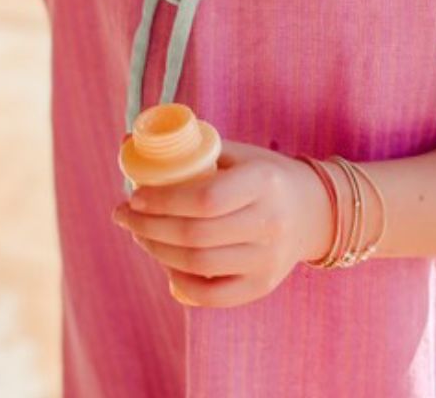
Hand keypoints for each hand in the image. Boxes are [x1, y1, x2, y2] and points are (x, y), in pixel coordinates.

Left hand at [110, 139, 322, 308]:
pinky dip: (179, 281)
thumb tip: (129, 142)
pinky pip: (210, 295)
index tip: (134, 195)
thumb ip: (190, 148)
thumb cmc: (262, 175)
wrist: (312, 211)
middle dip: (148, 226)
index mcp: (263, 183)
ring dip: (157, 250)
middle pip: (195, 235)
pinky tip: (164, 261)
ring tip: (138, 233)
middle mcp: (269, 224)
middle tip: (123, 215)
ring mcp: (267, 261)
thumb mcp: (236, 153)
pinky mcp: (261, 287)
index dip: (163, 201)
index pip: (205, 198)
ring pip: (198, 265)